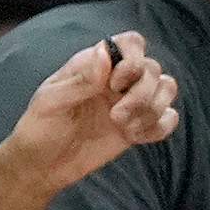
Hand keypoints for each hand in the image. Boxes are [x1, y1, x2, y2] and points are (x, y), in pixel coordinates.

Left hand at [0, 34, 179, 194]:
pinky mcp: (140, 126)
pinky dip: (158, 128)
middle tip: (115, 117)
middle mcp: (117, 79)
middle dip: (142, 95)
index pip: (131, 44)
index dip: (133, 60)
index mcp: (94, 65)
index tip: (115, 84)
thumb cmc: (40, 128)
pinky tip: (134, 137)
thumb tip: (105, 52)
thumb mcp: (52, 101)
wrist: (44, 165)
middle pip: (154, 70)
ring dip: (152, 111)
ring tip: (124, 128)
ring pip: (167, 90)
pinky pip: (169, 119)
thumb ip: (81, 79)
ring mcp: (130, 102)